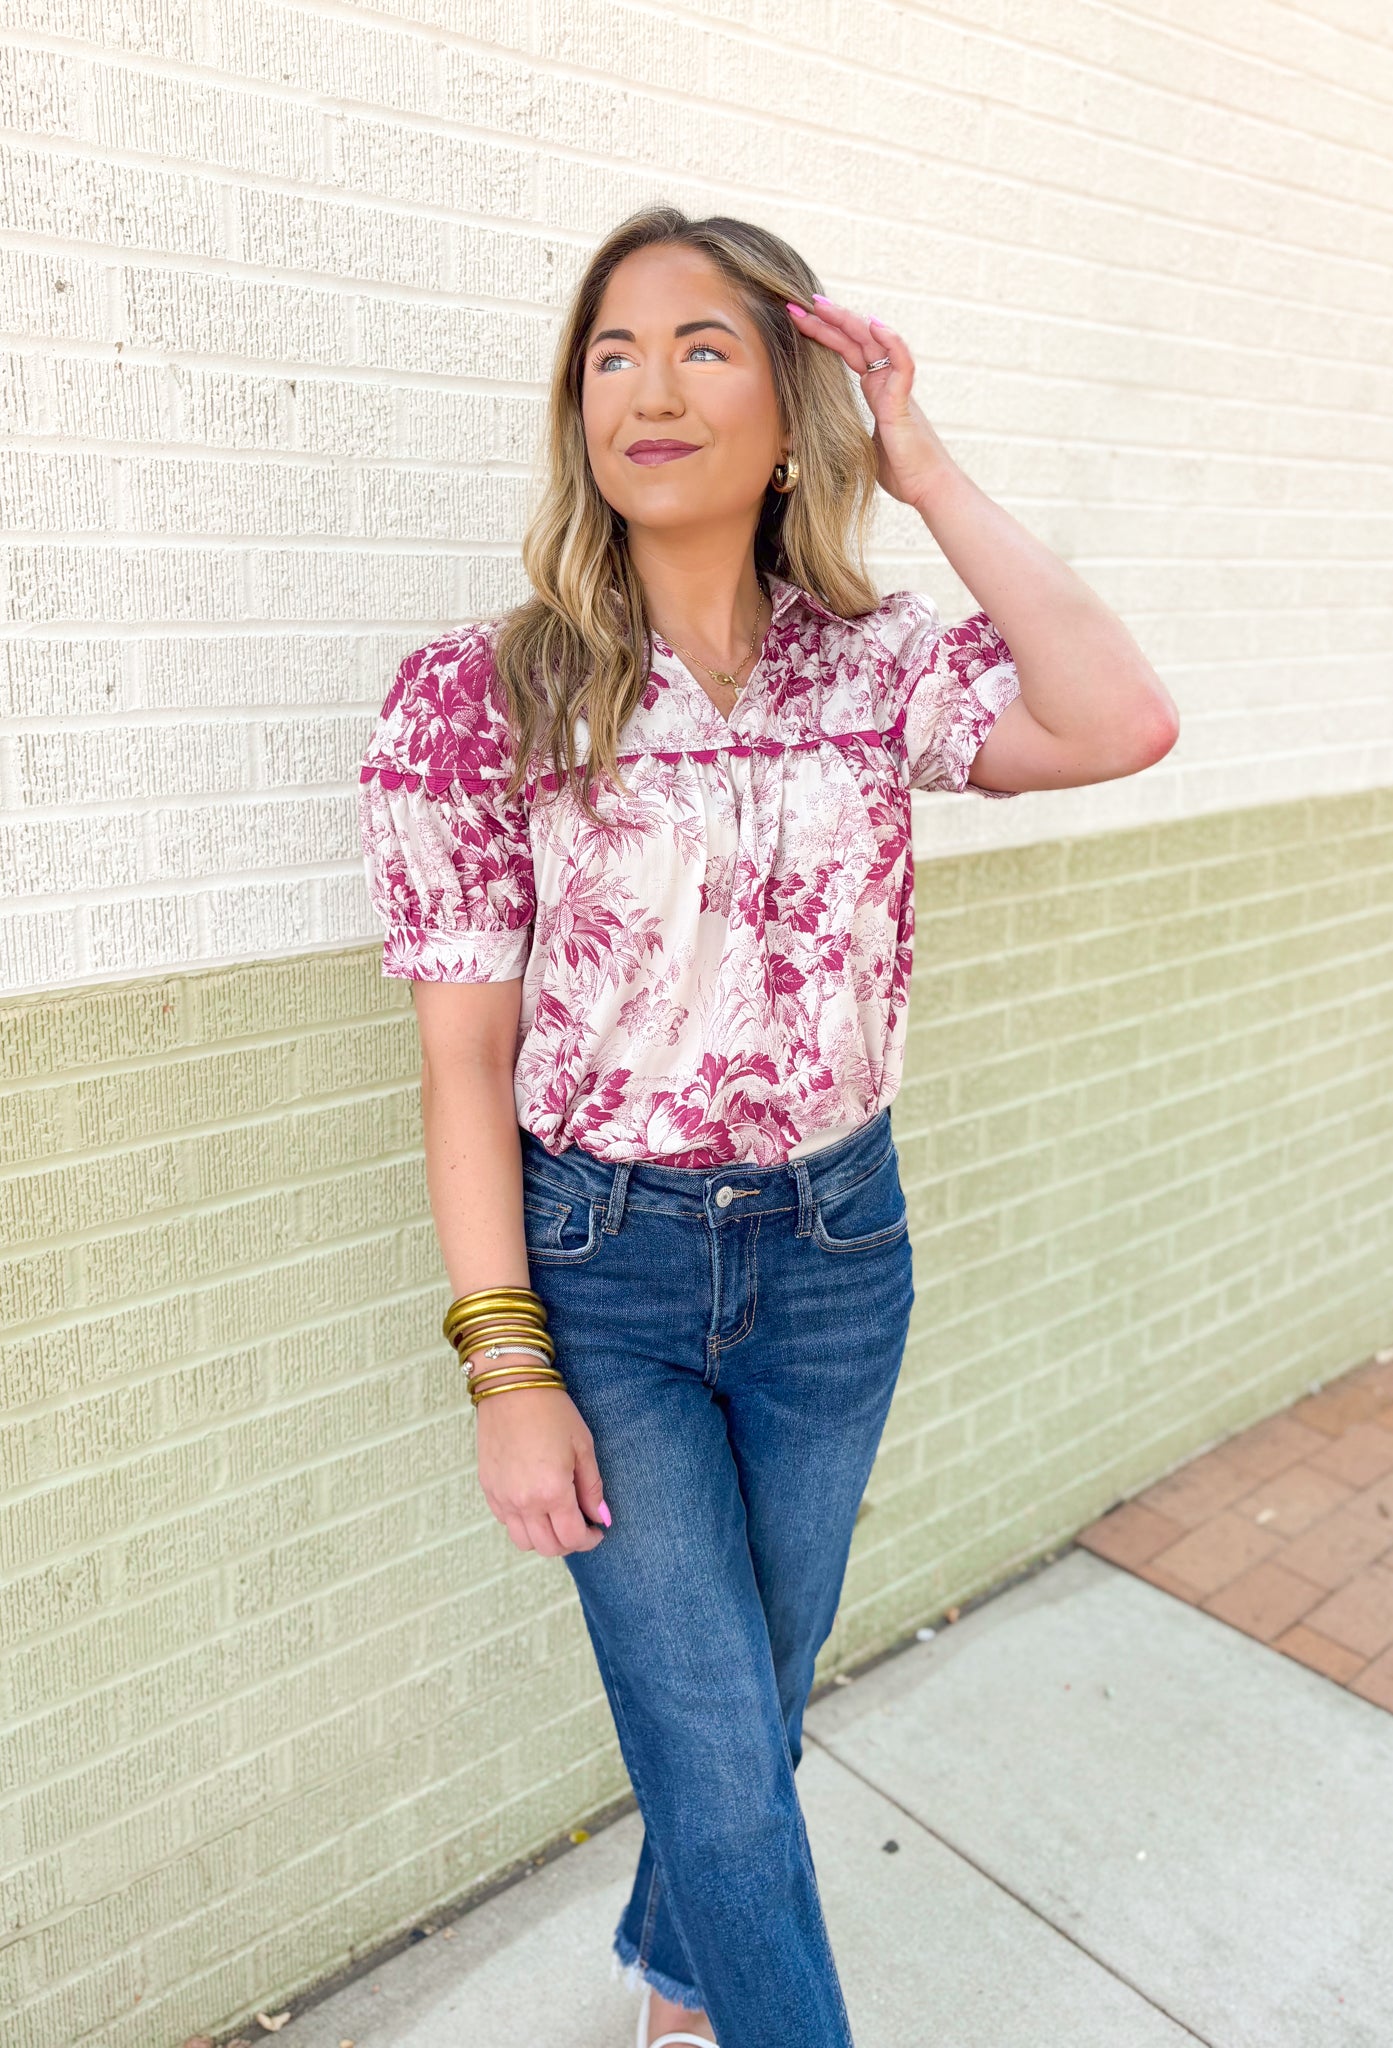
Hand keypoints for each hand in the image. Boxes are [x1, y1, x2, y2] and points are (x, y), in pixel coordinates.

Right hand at [475, 1381, 609, 1555]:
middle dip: (569, 1543)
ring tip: (557, 1517)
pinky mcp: (489, 1489)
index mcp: (552, 1491)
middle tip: (580, 1525)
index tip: (597, 1531)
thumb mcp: (583, 1446)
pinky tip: (536, 1503)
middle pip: (548, 1547)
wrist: (511, 1387)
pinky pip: (506, 1522)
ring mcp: (502, 1497)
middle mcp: (524, 1501)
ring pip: (524, 1542)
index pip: (572, 1538)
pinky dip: (523, 1523)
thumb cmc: (551, 1411)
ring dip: (544, 1538)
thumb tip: (601, 1518)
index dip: (589, 1540)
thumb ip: (592, 1488)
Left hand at [786, 294, 954, 512]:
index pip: (848, 352)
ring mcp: (896, 389)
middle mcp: (886, 383)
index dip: (826, 334)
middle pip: (857, 340)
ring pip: (874, 343)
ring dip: (848, 321)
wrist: (926, 488)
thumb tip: (829, 431)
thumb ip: (853, 429)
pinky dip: (891, 342)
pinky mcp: (904, 402)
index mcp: (876, 391)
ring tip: (822, 306)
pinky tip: (874, 324)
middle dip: (829, 319)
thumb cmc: (901, 471)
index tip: (801, 319)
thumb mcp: (864, 444)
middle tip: (800, 303)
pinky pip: (902, 364)